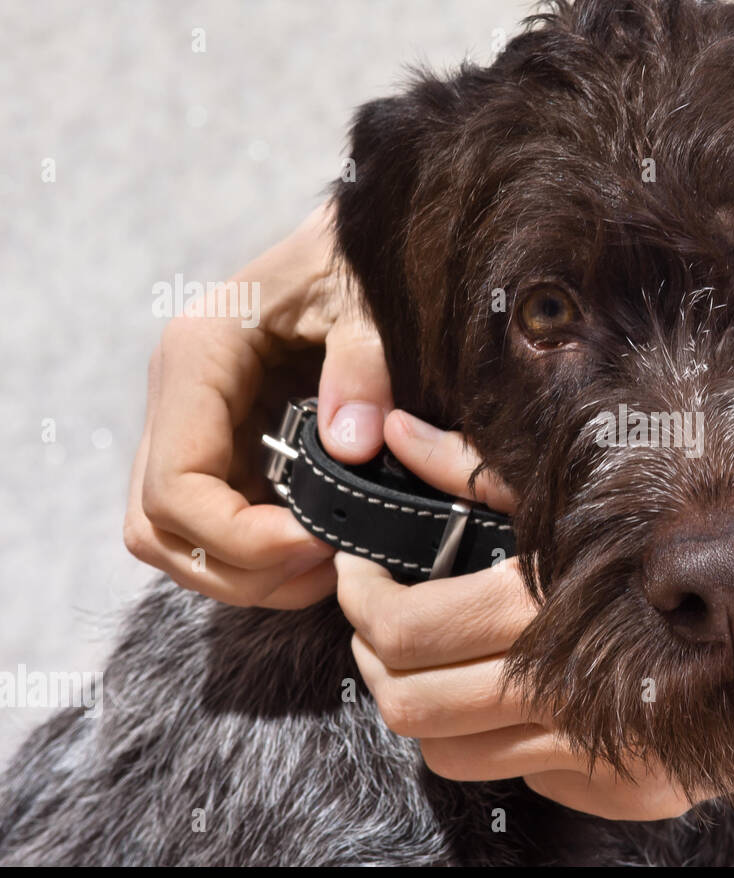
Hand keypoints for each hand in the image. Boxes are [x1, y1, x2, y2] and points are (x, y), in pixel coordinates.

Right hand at [124, 204, 394, 607]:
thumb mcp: (369, 300)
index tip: (318, 543)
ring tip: (328, 565)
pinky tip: (326, 549)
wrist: (358, 244)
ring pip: (179, 538)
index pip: (176, 486)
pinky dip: (262, 557)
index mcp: (197, 357)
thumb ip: (363, 364)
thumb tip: (351, 445)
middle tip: (326, 566)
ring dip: (247, 573)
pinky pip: (217, 525)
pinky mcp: (228, 448)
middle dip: (240, 567)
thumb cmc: (358, 261)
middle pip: (161, 527)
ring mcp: (198, 428)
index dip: (239, 536)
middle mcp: (180, 399)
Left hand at [335, 409, 698, 819]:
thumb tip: (394, 436)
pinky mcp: (620, 787)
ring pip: (451, 754)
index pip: (407, 631)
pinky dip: (495, 734)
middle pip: (412, 705)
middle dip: (373, 659)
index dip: (360, 602)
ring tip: (436, 657)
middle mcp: (570, 691)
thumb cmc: (691, 539)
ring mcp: (598, 750)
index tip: (357, 573)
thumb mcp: (579, 489)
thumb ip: (476, 470)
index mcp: (551, 608)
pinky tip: (519, 689)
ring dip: (422, 705)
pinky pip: (518, 771)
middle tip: (380, 618)